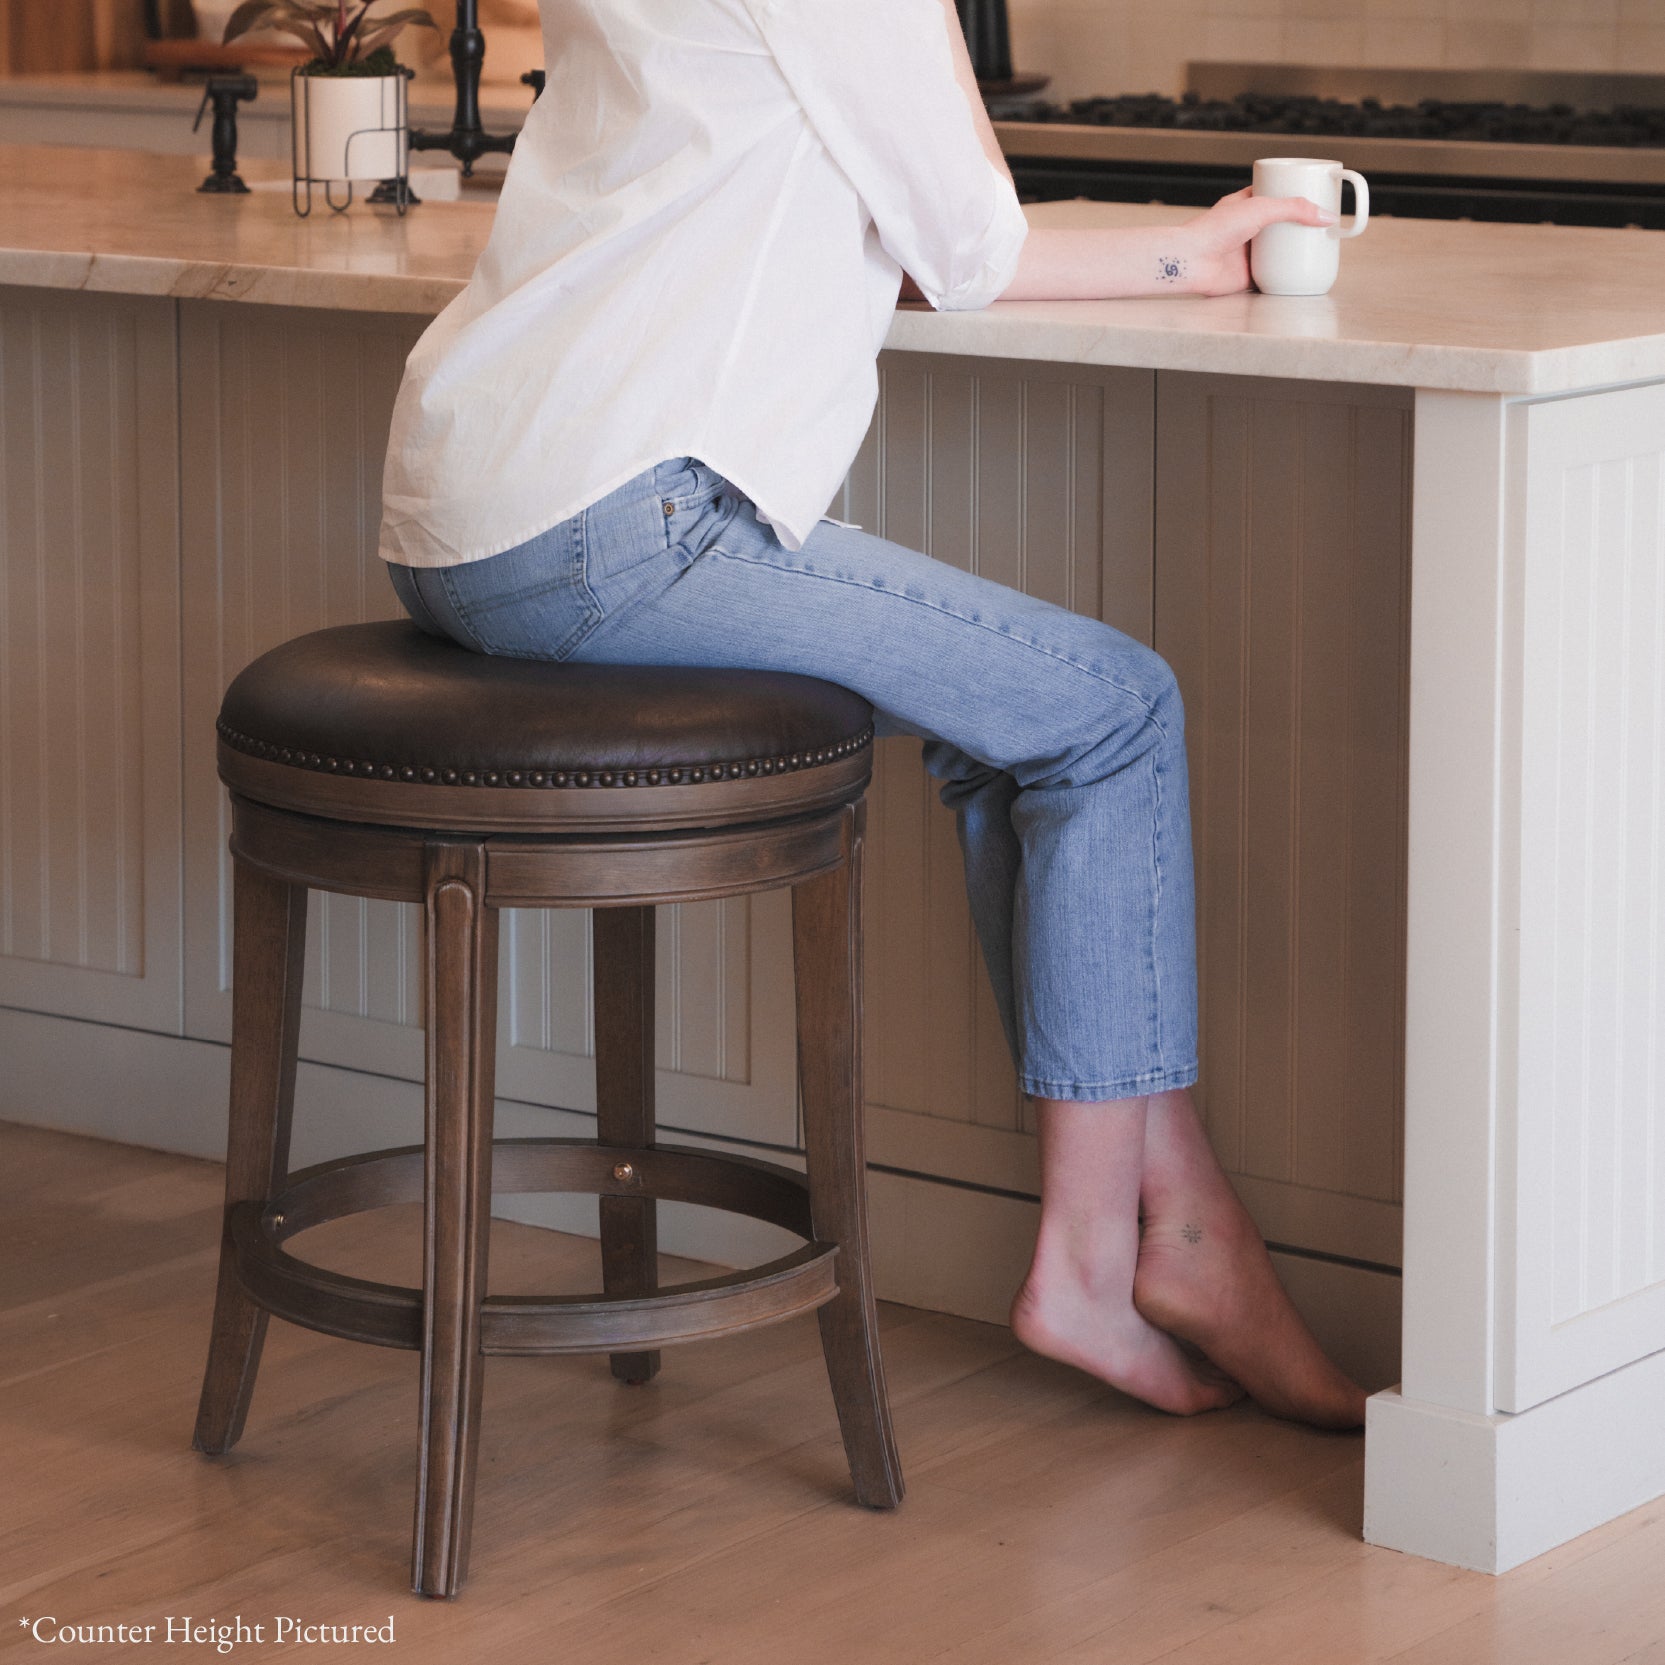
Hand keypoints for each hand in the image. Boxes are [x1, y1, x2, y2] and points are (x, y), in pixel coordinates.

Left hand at [1177, 187, 1338, 296]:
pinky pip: (1272, 274)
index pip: (1276, 195)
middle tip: (1324, 225)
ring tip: (1322, 247)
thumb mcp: (1260, 208)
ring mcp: (1248, 252)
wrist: (1192, 261)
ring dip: (1297, 250)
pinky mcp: (1248, 274)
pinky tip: (1304, 272)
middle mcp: (1248, 228)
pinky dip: (1287, 274)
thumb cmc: (1214, 230)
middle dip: (1301, 225)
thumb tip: (1325, 217)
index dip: (1295, 195)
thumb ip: (1294, 209)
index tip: (1316, 196)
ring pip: (1278, 250)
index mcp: (1247, 205)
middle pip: (1281, 224)